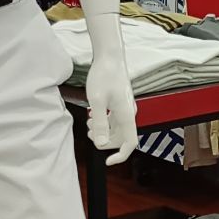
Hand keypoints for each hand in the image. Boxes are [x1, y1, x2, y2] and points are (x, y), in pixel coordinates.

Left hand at [85, 51, 137, 165]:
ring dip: (103, 131)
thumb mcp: (97, 101)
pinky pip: (114, 119)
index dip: (120, 155)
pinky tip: (93, 115)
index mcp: (126, 115)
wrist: (110, 56)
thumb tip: (101, 144)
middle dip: (106, 141)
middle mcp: (129, 113)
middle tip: (90, 134)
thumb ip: (100, 124)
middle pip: (121, 138)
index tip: (108, 161)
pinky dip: (104, 122)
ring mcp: (125, 108)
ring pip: (117, 129)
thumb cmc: (104, 75)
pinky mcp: (121, 102)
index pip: (130, 143)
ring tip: (88, 123)